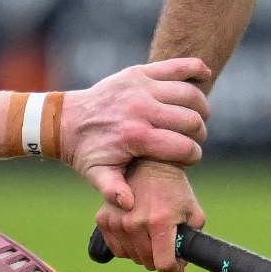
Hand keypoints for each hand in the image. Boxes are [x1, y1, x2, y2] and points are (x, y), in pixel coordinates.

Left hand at [61, 59, 210, 210]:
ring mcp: (141, 87)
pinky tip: (205, 76)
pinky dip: (195, 68)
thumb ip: (113, 190)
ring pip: (189, 94)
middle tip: (193, 140)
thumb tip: (130, 205)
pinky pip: (176, 66)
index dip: (193, 156)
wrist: (65, 120)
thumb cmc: (86, 152)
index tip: (189, 159)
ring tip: (198, 118)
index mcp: (135, 136)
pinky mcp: (139, 72)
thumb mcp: (96, 175)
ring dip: (201, 107)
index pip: (184, 147)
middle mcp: (141, 109)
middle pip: (192, 120)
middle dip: (199, 134)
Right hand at [95, 158, 204, 271]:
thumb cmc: (173, 188)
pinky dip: (128, 247)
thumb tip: (182, 265)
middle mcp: (135, 223)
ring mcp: (117, 221)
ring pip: (132, 257)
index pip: (164, 264)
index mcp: (160, 221)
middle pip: (148, 262)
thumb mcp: (192, 211)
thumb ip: (192, 240)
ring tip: (152, 236)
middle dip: (160, 260)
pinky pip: (117, 249)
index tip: (177, 269)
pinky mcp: (103, 219)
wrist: (147, 164)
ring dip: (144, 253)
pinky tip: (137, 234)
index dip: (173, 270)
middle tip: (166, 248)